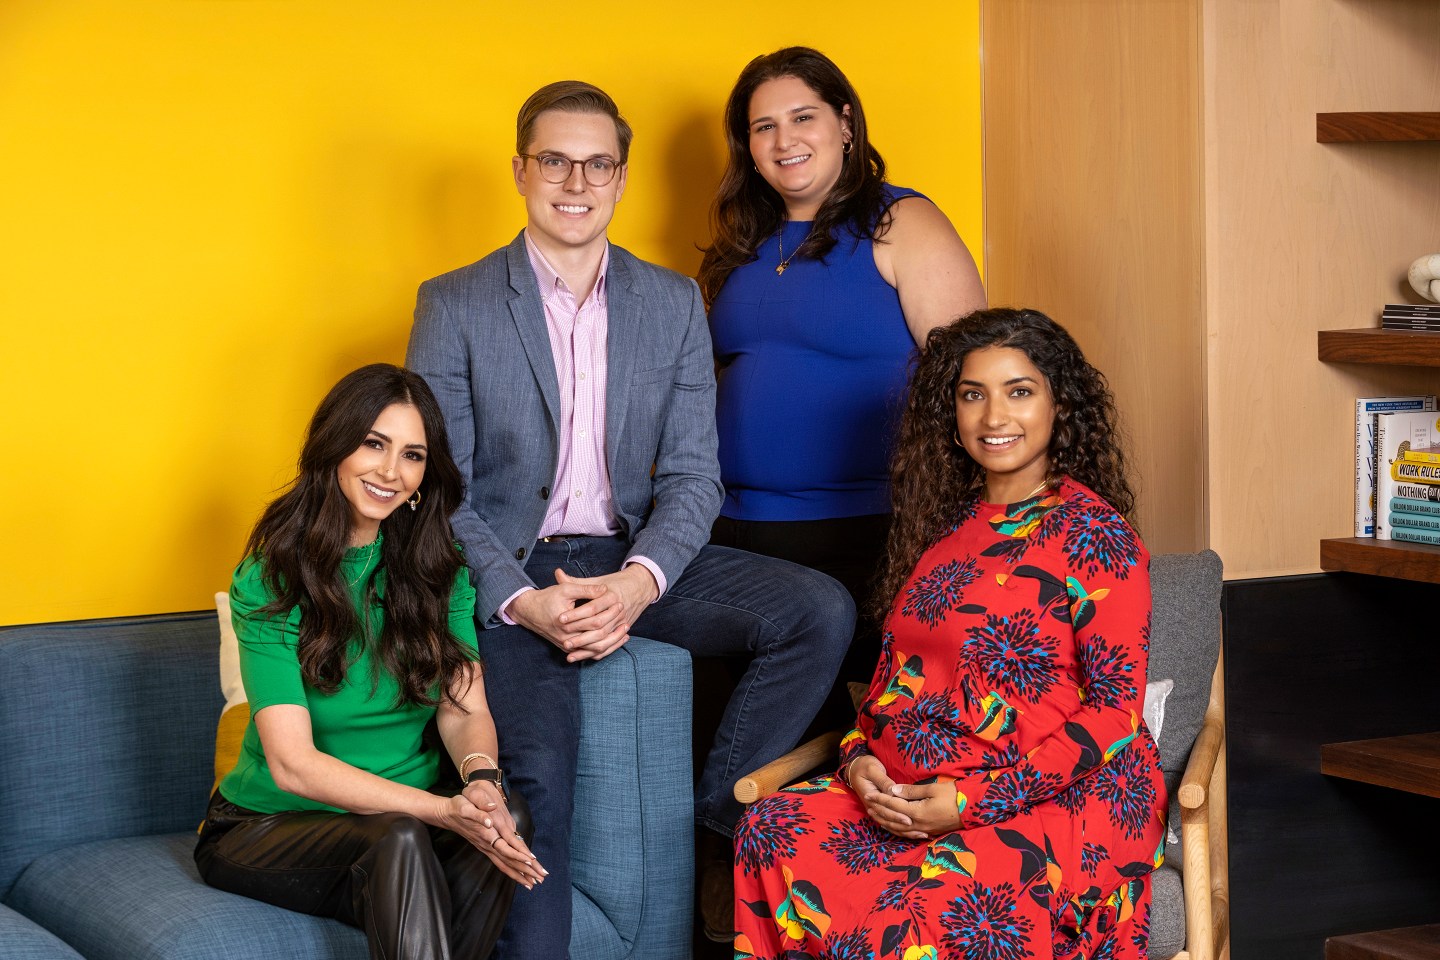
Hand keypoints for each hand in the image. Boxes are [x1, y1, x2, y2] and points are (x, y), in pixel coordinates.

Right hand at [437, 787, 546, 887]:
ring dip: (520, 875)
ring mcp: (486, 848)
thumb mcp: (466, 805)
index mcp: (487, 834)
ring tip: (533, 884)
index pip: (505, 848)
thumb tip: (490, 821)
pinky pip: (500, 863)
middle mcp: (487, 844)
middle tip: (541, 879)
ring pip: (505, 865)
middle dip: (525, 870)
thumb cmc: (458, 807)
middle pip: (509, 861)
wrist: (446, 814)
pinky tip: (519, 876)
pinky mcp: (485, 848)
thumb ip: (479, 813)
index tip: (531, 861)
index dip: (518, 854)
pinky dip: (511, 870)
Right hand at [507, 575, 624, 659]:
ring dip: (611, 642)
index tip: (620, 603)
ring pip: (595, 650)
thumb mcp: (566, 590)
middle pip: (597, 639)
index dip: (608, 612)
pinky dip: (603, 648)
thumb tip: (605, 590)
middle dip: (613, 630)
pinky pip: (589, 653)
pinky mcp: (568, 649)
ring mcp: (567, 646)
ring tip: (625, 632)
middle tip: (627, 620)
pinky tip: (615, 640)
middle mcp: (566, 638)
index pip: (593, 621)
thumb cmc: (547, 598)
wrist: (529, 612)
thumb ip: (585, 589)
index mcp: (566, 623)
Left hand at [549, 566, 657, 661]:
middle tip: (564, 641)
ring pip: (604, 640)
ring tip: (570, 651)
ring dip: (587, 647)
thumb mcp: (596, 580)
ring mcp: (622, 622)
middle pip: (598, 627)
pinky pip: (609, 646)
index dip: (575, 614)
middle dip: (581, 635)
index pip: (591, 608)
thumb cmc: (614, 583)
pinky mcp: (622, 631)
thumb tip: (557, 574)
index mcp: (611, 596)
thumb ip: (576, 580)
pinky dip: (596, 653)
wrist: (639, 587)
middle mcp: (619, 611)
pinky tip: (581, 656)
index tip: (560, 619)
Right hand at [847, 756, 917, 837]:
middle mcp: (872, 807)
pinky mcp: (880, 810)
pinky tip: (913, 833)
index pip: (884, 810)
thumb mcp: (873, 770)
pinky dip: (901, 829)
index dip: (897, 815)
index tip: (909, 820)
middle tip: (919, 830)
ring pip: (890, 825)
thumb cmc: (865, 766)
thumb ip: (883, 781)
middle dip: (904, 826)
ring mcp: (876, 810)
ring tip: (920, 835)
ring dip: (905, 832)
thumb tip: (894, 792)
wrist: (855, 769)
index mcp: (870, 798)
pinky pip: (890, 823)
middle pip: (889, 820)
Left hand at [868, 778, 961, 838]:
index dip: (879, 799)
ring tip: (875, 815)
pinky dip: (896, 829)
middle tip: (867, 804)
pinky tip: (891, 826)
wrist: (972, 809)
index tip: (868, 794)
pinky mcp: (928, 832)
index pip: (893, 805)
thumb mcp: (932, 789)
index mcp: (917, 812)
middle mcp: (917, 825)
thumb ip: (911, 791)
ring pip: (898, 829)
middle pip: (892, 819)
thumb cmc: (953, 795)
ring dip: (885, 822)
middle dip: (879, 811)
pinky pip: (907, 833)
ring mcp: (923, 830)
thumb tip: (893, 790)